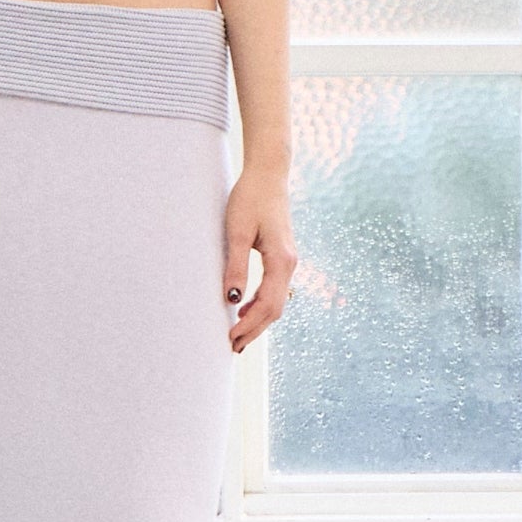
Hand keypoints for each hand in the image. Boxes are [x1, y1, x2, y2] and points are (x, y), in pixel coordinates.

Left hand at [222, 165, 295, 353]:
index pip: (268, 305)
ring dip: (258, 320)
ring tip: (238, 334)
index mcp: (281, 260)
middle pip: (275, 309)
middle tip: (233, 347)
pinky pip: (275, 289)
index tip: (231, 338)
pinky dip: (261, 305)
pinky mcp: (282, 256)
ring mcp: (288, 261)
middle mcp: (290, 264)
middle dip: (255, 329)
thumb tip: (232, 300)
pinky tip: (245, 309)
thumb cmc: (250, 199)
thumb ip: (236, 267)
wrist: (268, 175)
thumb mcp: (237, 232)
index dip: (250, 325)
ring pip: (277, 301)